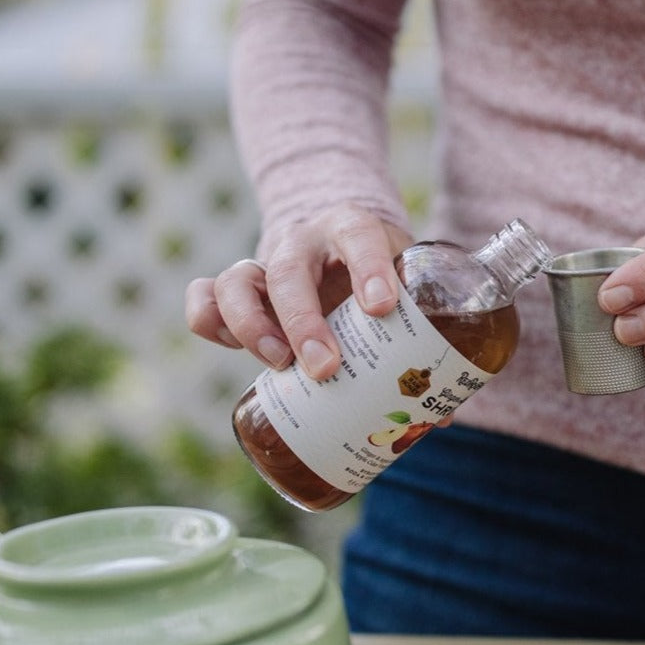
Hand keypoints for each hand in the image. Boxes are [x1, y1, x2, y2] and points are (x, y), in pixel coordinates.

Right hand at [185, 205, 411, 379]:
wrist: (341, 245)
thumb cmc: (381, 276)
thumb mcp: (407, 288)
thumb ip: (423, 340)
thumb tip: (438, 414)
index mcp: (352, 230)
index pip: (359, 236)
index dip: (370, 269)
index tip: (384, 308)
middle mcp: (303, 243)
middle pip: (290, 270)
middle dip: (304, 322)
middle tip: (326, 367)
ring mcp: (265, 265)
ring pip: (236, 281)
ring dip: (253, 327)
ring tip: (280, 366)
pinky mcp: (240, 293)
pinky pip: (205, 297)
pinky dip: (209, 321)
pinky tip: (232, 348)